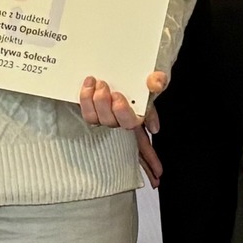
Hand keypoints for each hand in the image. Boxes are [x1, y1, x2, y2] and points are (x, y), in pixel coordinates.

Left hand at [82, 72, 167, 186]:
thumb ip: (156, 80)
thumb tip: (155, 84)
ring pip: (101, 119)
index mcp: (137, 121)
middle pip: (123, 126)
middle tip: (118, 96)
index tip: (156, 172)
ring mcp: (104, 118)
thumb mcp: (148, 79)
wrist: (104, 71)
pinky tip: (89, 85)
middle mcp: (120, 123)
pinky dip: (86, 98)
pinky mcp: (89, 110)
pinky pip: (86, 111)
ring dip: (100, 102)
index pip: (144, 146)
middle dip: (121, 112)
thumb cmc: (128, 80)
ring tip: (101, 85)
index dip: (150, 160)